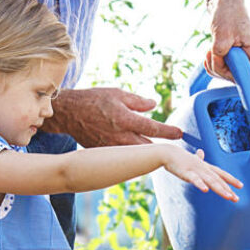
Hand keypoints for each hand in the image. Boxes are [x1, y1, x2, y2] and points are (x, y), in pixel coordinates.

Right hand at [42, 87, 182, 146]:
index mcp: (126, 119)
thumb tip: (154, 104)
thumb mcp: (117, 94)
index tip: (180, 133)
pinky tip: (136, 155)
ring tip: (159, 153)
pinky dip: (131, 156)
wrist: (69, 113)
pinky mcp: (104, 152)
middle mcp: (120, 136)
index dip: (169, 132)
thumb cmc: (94, 99)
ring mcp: (112, 147)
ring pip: (136, 155)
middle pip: (148, 148)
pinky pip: (122, 156)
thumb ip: (137, 101)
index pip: (153, 128)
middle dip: (161, 148)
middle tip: (175, 148)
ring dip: (147, 154)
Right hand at [163, 147, 241, 201]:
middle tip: (236, 199)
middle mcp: (203, 168)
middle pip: (218, 180)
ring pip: (210, 180)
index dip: (231, 179)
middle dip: (228, 189)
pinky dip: (200, 184)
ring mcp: (196, 170)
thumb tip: (201, 152)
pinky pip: (194, 179)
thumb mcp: (191, 158)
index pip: (221, 173)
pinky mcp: (186, 173)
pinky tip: (205, 190)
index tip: (241, 186)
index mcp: (205, 166)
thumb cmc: (179, 157)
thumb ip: (198, 157)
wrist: (168, 153)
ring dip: (220, 189)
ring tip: (228, 196)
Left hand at [205, 0, 249, 81]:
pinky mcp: (233, 55)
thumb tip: (218, 64)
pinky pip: (223, 68)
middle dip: (222, 70)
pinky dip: (213, 63)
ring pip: (229, 74)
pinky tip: (209, 53)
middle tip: (213, 55)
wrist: (224, 2)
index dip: (242, 78)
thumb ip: (220, 52)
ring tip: (210, 51)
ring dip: (215, 66)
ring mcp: (242, 55)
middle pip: (239, 77)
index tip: (228, 70)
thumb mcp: (222, 33)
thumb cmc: (227, 14)